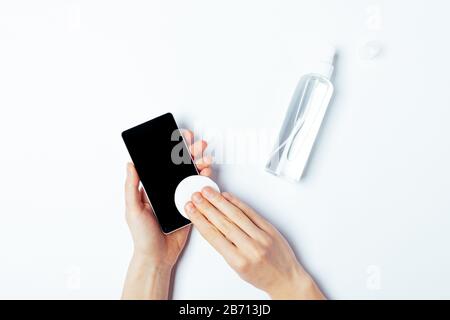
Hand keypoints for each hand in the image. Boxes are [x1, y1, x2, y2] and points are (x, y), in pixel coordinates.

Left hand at [122, 130, 211, 298]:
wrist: (157, 256)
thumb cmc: (142, 235)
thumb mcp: (133, 209)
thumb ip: (132, 187)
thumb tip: (130, 164)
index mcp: (154, 187)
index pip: (165, 163)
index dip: (173, 149)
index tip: (179, 137)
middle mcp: (169, 189)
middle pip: (182, 165)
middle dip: (191, 152)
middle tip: (198, 143)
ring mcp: (181, 196)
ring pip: (193, 175)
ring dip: (201, 163)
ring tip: (206, 157)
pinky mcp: (192, 206)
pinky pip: (200, 190)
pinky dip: (205, 179)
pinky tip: (207, 172)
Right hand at [185, 188, 324, 299]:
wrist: (287, 280)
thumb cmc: (262, 276)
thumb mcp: (237, 268)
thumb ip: (225, 248)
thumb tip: (212, 227)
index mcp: (238, 260)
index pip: (213, 236)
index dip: (199, 220)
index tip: (191, 210)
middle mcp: (250, 248)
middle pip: (223, 222)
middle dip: (206, 207)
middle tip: (196, 196)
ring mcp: (261, 237)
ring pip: (236, 215)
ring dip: (219, 201)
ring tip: (208, 192)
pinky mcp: (270, 229)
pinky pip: (251, 212)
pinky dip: (238, 203)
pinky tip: (228, 197)